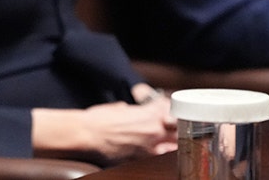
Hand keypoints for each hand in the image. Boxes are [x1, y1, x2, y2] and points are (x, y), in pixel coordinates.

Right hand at [32, 97, 177, 164]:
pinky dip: (163, 156)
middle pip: (181, 130)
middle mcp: (154, 130)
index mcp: (149, 113)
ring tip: (173, 144)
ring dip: (175, 145)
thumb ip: (130, 110)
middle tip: (179, 129)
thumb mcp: (118, 108)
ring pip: (176, 147)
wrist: (87, 134)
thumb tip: (130, 111)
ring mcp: (151, 147)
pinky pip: (161, 158)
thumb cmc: (98, 119)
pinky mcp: (143, 160)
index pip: (173, 110)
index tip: (171, 112)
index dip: (173, 111)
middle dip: (180, 129)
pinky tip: (161, 154)